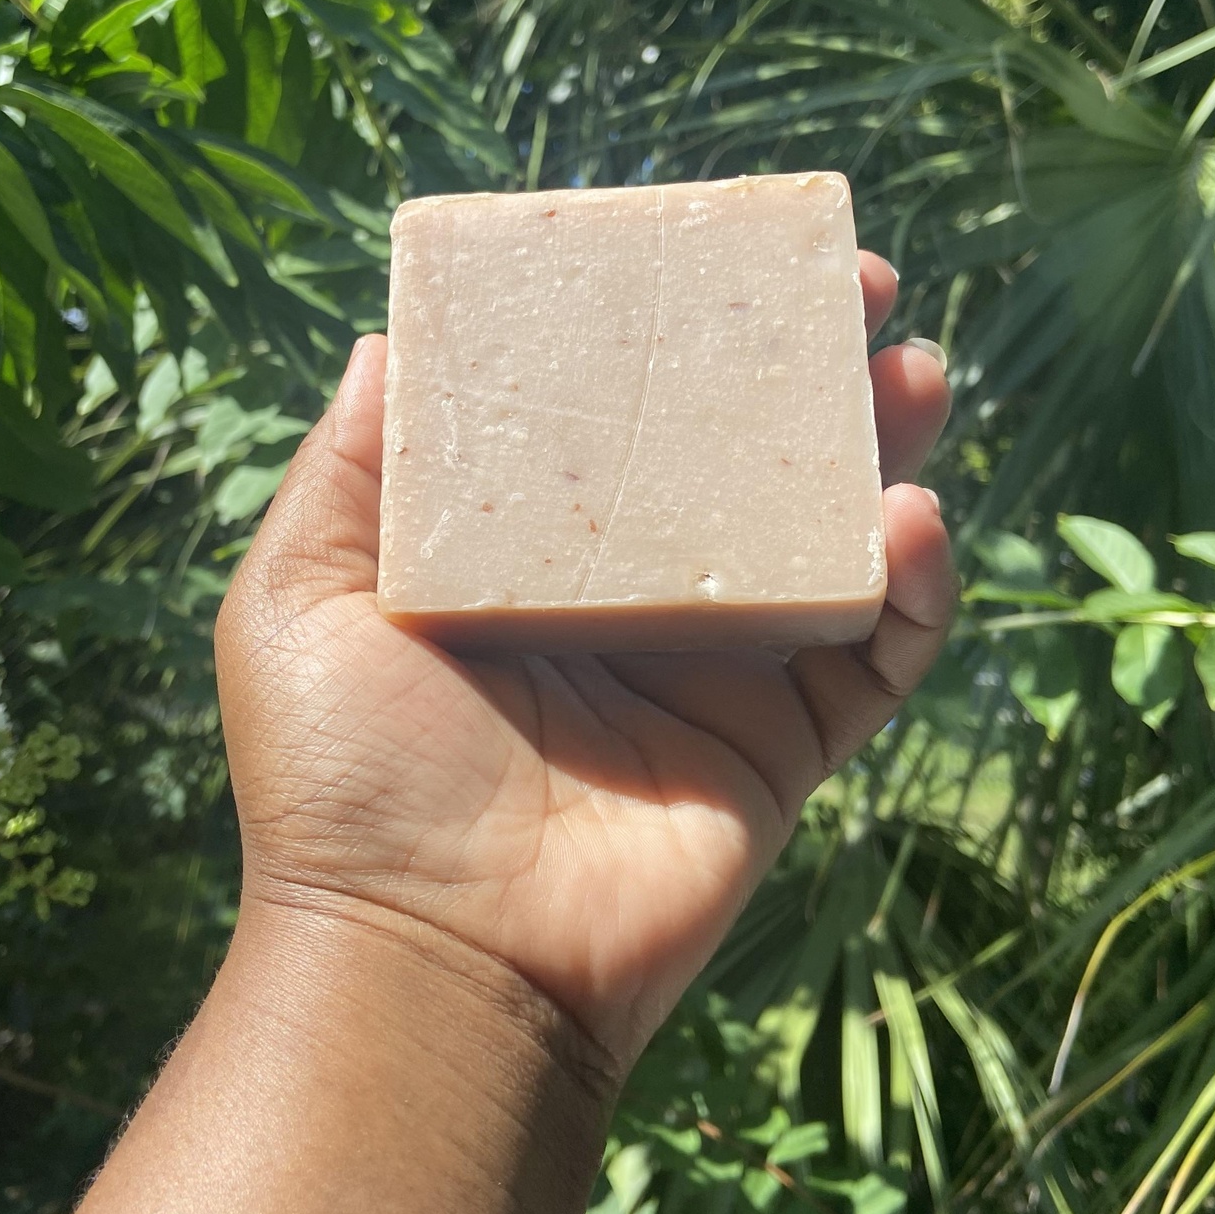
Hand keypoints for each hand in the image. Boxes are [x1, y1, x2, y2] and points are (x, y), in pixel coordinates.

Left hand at [215, 254, 951, 1079]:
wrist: (433, 962)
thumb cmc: (347, 779)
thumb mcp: (299, 599)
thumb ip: (345, 471)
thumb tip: (381, 336)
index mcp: (524, 550)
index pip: (617, 413)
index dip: (673, 330)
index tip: (722, 251)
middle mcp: (627, 594)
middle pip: (740, 454)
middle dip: (803, 368)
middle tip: (855, 291)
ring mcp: (712, 670)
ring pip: (826, 534)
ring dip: (882, 449)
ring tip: (911, 377)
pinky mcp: (781, 747)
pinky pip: (876, 657)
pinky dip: (915, 589)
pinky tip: (910, 524)